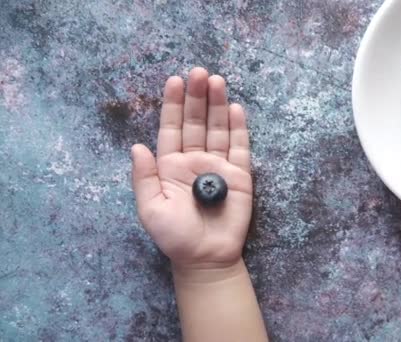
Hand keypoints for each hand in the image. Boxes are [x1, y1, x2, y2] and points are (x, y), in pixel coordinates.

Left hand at [131, 67, 251, 270]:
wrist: (206, 258)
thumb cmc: (175, 236)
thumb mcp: (149, 209)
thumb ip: (143, 177)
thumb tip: (136, 146)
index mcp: (170, 166)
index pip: (171, 128)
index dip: (173, 105)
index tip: (174, 80)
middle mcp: (194, 160)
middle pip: (196, 122)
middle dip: (197, 97)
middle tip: (199, 73)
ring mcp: (218, 165)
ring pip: (218, 129)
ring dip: (218, 105)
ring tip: (217, 81)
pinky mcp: (239, 175)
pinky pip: (239, 147)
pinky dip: (238, 128)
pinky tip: (236, 108)